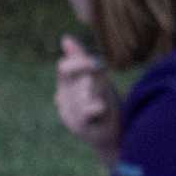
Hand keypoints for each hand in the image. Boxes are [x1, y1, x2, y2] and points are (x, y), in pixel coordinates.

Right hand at [54, 35, 120, 155]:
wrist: (113, 137)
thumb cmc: (105, 105)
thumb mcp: (96, 79)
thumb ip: (81, 59)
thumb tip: (65, 38)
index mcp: (65, 87)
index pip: (64, 67)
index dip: (81, 62)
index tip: (99, 66)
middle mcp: (63, 101)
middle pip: (76, 77)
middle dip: (93, 79)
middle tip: (103, 86)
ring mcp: (68, 114)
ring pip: (84, 90)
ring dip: (98, 92)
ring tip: (103, 104)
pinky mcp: (78, 126)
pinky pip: (89, 108)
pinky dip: (98, 106)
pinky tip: (102, 110)